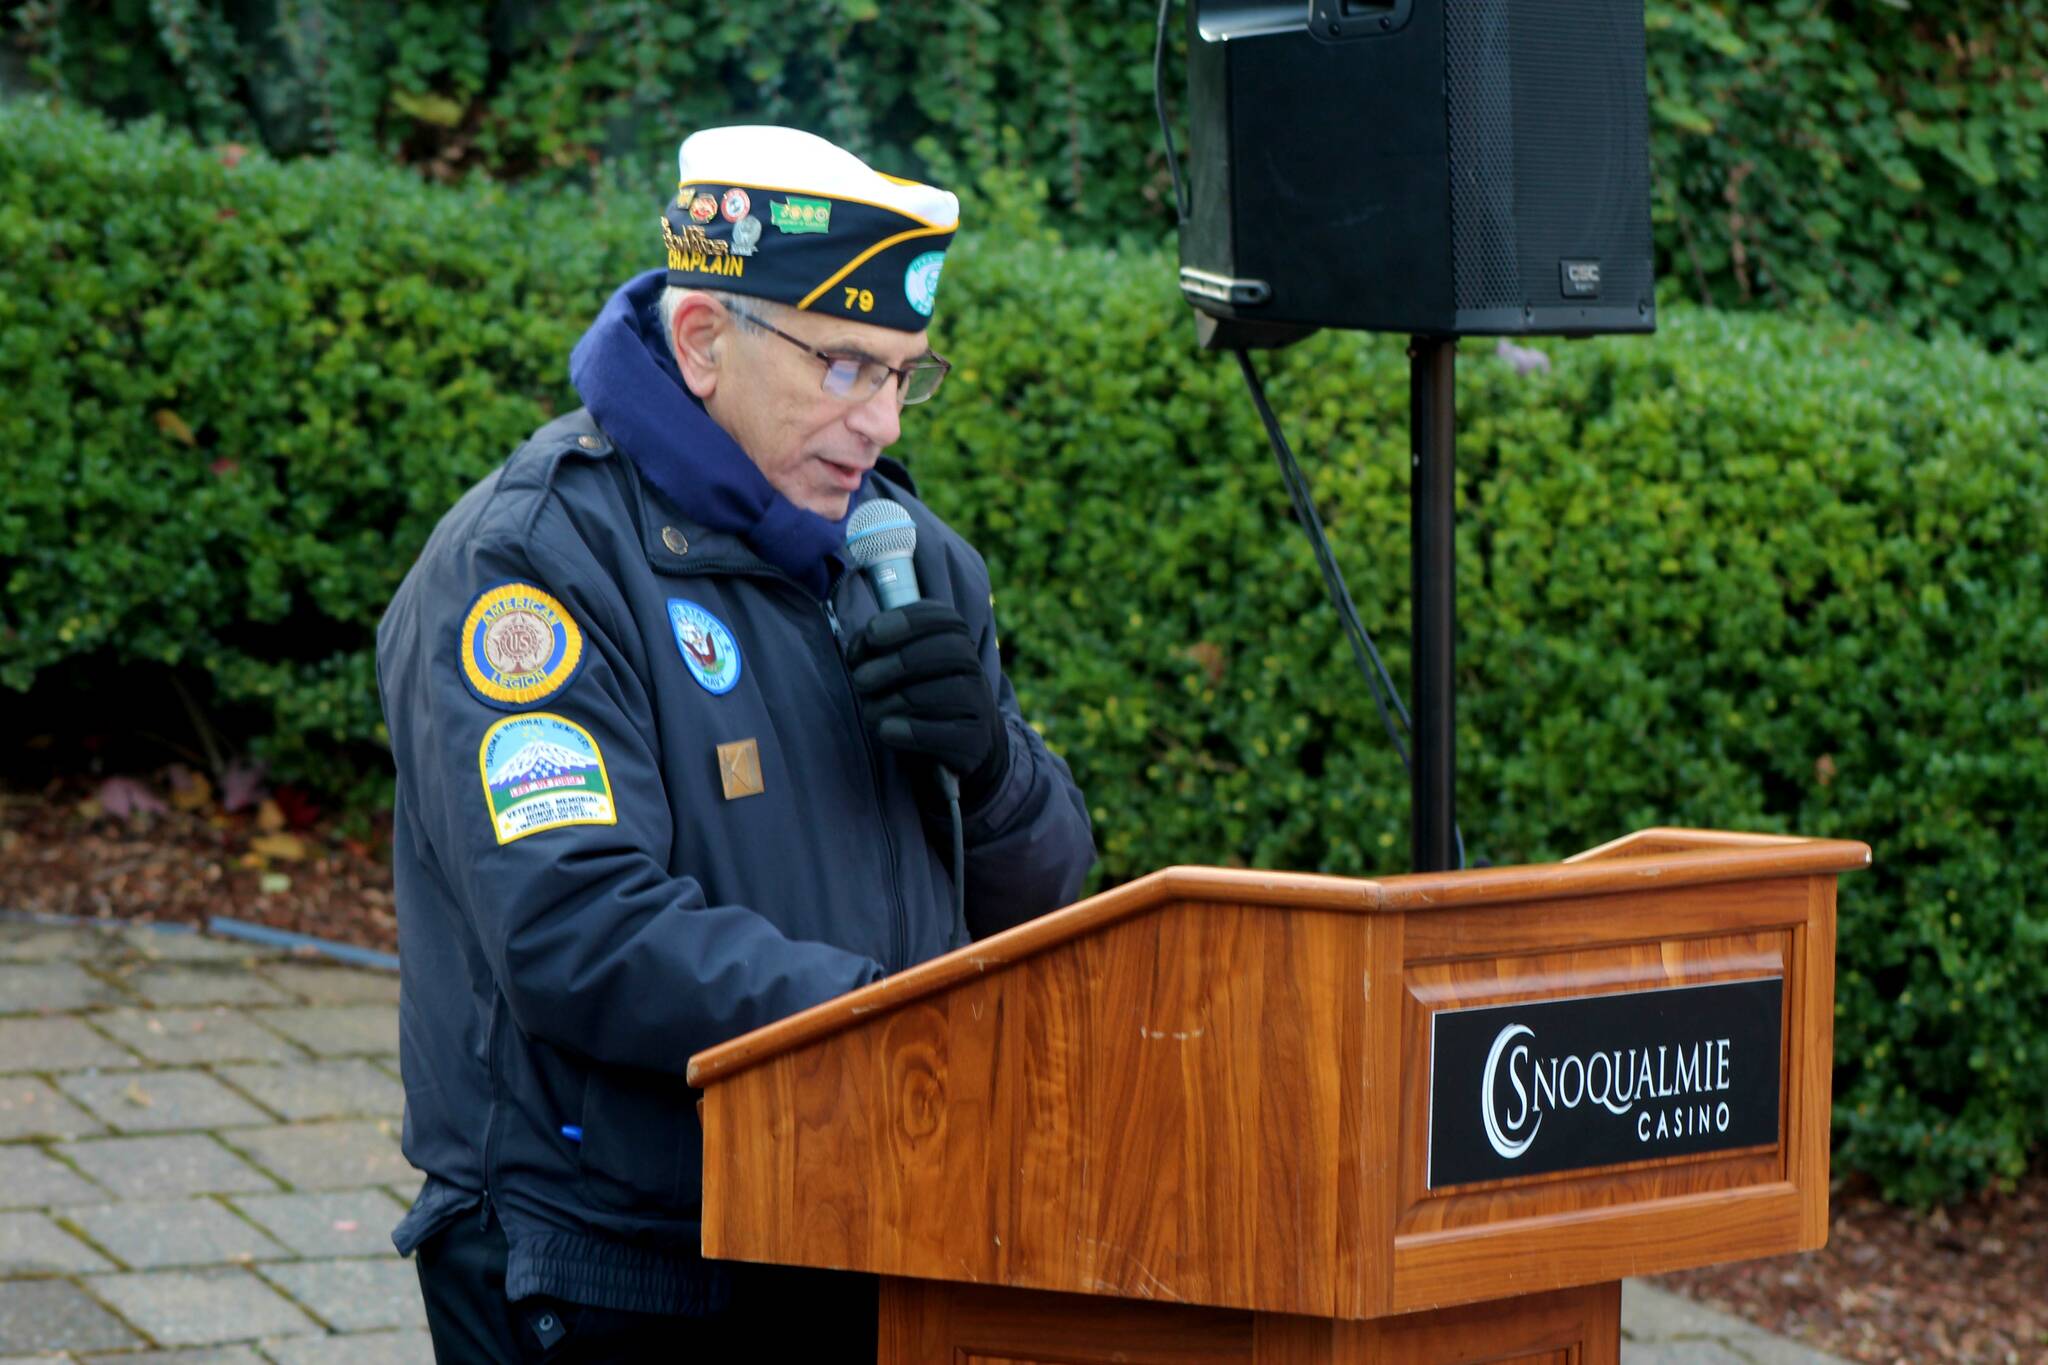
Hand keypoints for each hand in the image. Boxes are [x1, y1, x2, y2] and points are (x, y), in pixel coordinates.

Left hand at [847, 600, 1009, 801]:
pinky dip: (914, 731)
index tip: (872, 633)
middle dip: (902, 661)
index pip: (944, 618)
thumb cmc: (914, 696)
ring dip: (900, 700)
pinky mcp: (976, 741)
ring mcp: (979, 704)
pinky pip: (951, 734)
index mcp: (954, 640)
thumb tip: (860, 651)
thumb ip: (874, 651)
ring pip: (951, 691)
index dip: (909, 621)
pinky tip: (887, 730)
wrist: (954, 744)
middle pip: (951, 649)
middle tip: (861, 680)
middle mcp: (973, 667)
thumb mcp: (892, 668)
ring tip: (869, 713)